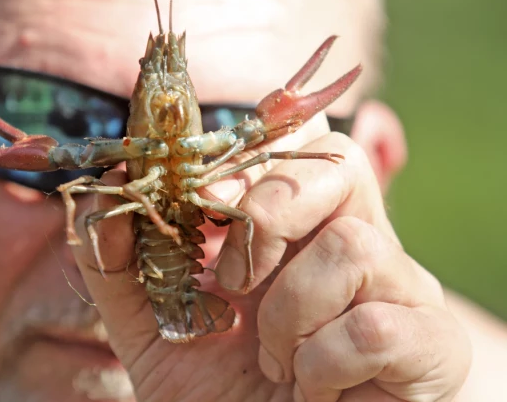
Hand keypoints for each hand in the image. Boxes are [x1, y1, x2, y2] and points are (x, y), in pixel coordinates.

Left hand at [68, 131, 470, 400]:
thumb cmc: (221, 391)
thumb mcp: (154, 328)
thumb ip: (120, 267)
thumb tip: (95, 205)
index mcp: (294, 229)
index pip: (291, 147)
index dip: (243, 161)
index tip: (199, 197)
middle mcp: (354, 240)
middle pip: (338, 164)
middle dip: (271, 213)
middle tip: (234, 278)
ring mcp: (400, 288)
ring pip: (355, 245)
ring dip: (289, 314)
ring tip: (276, 359)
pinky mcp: (430, 343)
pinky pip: (376, 326)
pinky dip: (322, 365)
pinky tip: (314, 389)